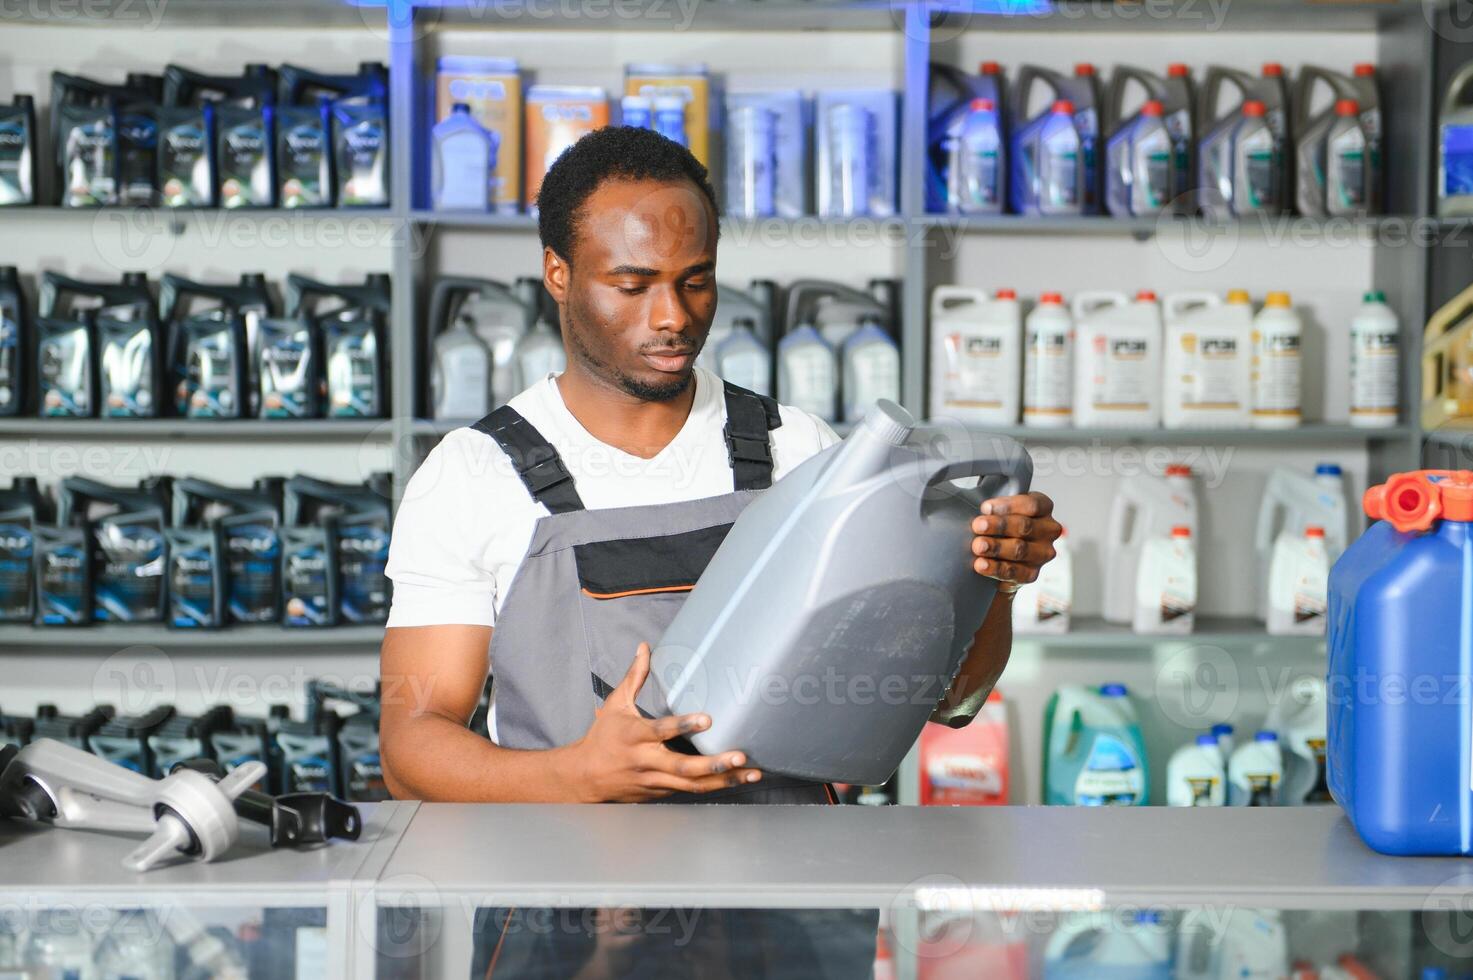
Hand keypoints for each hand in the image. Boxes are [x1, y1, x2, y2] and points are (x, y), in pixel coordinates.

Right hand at [565, 642, 762, 802]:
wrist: (584, 777)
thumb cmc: (603, 737)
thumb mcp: (616, 704)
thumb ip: (634, 677)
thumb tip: (644, 647)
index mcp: (635, 736)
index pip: (661, 731)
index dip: (684, 726)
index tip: (707, 720)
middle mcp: (646, 761)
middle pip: (683, 767)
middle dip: (713, 763)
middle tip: (739, 756)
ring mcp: (655, 780)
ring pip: (692, 785)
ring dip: (724, 780)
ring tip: (751, 772)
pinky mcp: (660, 792)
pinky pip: (691, 791)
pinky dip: (715, 787)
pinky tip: (738, 780)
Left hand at [970, 492, 1061, 591]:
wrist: (998, 555)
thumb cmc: (998, 524)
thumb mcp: (999, 510)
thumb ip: (994, 508)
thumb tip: (981, 510)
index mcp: (1044, 508)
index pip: (1032, 505)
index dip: (1008, 506)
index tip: (985, 507)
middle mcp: (1048, 531)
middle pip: (1025, 526)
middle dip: (999, 526)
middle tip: (978, 526)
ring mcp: (1043, 554)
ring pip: (1020, 549)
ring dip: (996, 547)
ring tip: (978, 546)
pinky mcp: (1032, 574)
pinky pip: (1014, 572)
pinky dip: (996, 568)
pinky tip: (982, 565)